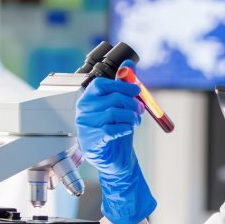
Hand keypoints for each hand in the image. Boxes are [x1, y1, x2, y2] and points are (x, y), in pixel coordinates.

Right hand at [76, 76, 155, 223]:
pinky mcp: (90, 141)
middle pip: (112, 99)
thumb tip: (129, 64)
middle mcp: (83, 111)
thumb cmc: (116, 130)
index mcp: (88, 99)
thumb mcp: (121, 106)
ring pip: (114, 114)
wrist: (115, 158)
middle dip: (132, 103)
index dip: (121, 85)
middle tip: (141, 110)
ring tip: (135, 122)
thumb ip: (123, 85)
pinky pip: (111, 130)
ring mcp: (85, 126)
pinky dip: (124, 128)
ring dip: (131, 117)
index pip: (101, 84)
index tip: (137, 90)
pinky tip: (126, 130)